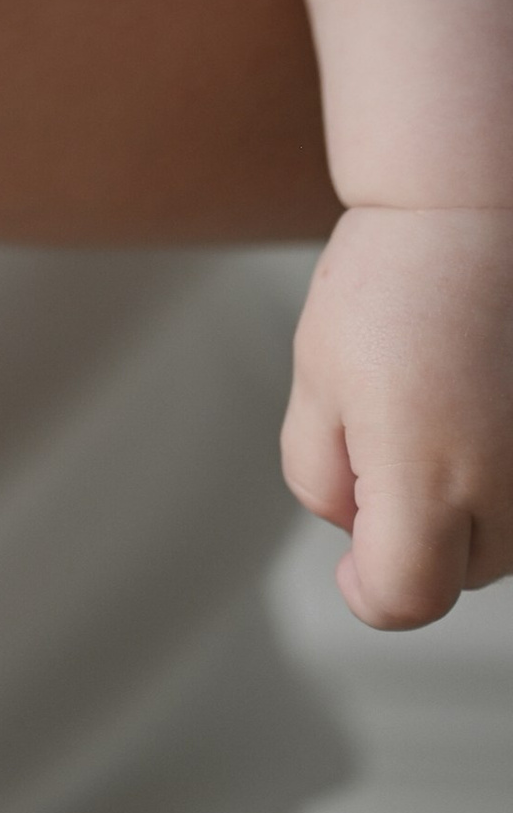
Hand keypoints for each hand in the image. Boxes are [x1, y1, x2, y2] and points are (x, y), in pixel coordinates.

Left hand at [284, 202, 512, 624]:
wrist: (474, 214)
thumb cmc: (390, 285)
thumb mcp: (318, 378)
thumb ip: (320, 476)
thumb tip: (356, 531)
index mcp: (427, 480)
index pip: (404, 597)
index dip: (366, 589)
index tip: (352, 563)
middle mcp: (506, 490)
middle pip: (454, 573)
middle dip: (413, 533)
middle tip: (390, 432)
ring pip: (501, 542)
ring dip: (465, 508)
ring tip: (440, 406)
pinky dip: (504, 475)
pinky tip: (482, 409)